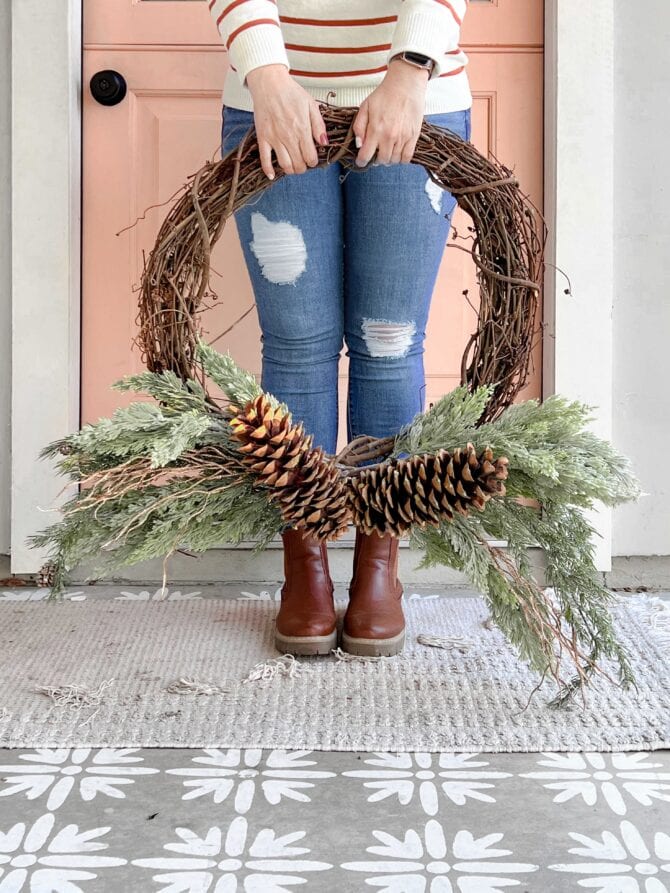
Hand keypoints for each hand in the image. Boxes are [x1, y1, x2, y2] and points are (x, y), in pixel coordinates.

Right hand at [245, 64, 328, 178]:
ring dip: (290, 169)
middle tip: (303, 162)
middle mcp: (289, 137)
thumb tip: (324, 143)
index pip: (310, 157)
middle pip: (298, 165)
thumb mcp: (311, 105)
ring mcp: (274, 139)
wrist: (269, 83)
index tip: (312, 157)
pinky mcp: (263, 138)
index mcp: (302, 130)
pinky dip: (268, 170)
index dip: (313, 161)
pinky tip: (272, 175)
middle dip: (303, 167)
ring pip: (284, 165)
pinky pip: (264, 159)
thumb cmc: (291, 92)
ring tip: (293, 165)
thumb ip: (319, 126)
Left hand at [352, 58, 428, 165]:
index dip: (361, 161)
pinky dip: (401, 159)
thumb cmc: (385, 94)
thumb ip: (359, 126)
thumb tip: (358, 144)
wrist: (406, 84)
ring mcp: (402, 138)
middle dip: (376, 159)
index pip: (366, 155)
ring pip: (394, 160)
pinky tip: (397, 152)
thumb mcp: (365, 107)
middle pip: (381, 160)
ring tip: (387, 150)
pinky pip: (407, 158)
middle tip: (376, 152)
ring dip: (388, 158)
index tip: (361, 161)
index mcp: (376, 129)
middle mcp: (389, 136)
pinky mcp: (413, 136)